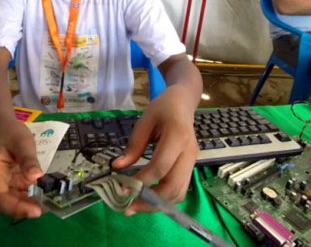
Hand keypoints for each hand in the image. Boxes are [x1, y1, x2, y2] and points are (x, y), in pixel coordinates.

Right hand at [0, 121, 43, 218]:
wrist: (8, 128)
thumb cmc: (12, 133)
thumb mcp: (22, 141)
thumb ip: (28, 158)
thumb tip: (36, 176)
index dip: (15, 207)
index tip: (34, 211)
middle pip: (5, 204)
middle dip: (24, 209)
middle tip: (44, 209)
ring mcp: (4, 184)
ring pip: (14, 202)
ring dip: (29, 205)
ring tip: (47, 204)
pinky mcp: (13, 184)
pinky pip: (21, 196)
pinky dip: (32, 198)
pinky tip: (45, 196)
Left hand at [111, 91, 198, 215]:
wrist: (183, 103)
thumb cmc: (163, 109)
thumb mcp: (144, 121)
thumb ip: (133, 146)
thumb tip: (117, 167)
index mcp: (177, 136)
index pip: (160, 166)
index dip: (141, 180)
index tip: (122, 188)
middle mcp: (189, 152)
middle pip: (173, 186)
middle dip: (150, 201)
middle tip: (128, 207)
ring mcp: (193, 161)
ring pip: (179, 192)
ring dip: (158, 204)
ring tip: (136, 206)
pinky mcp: (191, 167)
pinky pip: (180, 189)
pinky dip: (164, 199)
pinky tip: (148, 198)